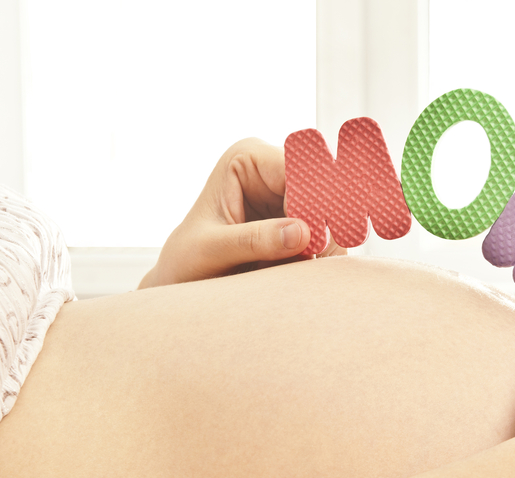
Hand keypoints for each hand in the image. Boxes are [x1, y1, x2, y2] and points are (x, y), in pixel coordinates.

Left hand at [139, 138, 346, 288]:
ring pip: (330, 216)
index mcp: (246, 160)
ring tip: (301, 270)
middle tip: (318, 259)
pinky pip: (327, 236)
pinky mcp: (300, 221)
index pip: (297, 169)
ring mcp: (290, 196)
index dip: (314, 200)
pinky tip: (306, 271)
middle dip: (323, 226)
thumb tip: (301, 234)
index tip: (319, 237)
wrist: (184, 280)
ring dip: (324, 246)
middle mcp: (273, 171)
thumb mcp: (212, 250)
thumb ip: (253, 241)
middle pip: (321, 191)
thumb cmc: (187, 260)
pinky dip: (322, 257)